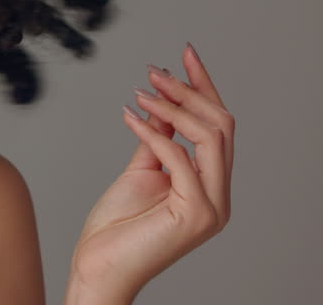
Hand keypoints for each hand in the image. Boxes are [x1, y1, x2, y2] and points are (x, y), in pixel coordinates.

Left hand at [68, 43, 233, 299]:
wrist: (100, 268)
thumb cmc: (116, 227)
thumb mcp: (140, 171)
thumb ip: (157, 141)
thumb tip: (160, 103)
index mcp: (210, 184)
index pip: (218, 126)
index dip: (203, 86)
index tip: (184, 53)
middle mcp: (219, 195)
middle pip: (221, 126)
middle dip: (188, 91)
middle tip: (154, 70)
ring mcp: (212, 207)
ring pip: (210, 137)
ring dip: (174, 106)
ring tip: (142, 90)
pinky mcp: (197, 215)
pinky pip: (181, 159)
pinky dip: (155, 132)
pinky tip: (130, 116)